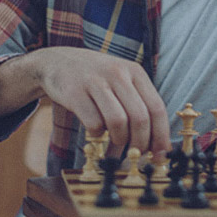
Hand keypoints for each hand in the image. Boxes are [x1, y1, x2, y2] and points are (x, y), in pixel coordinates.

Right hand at [14, 47, 170, 157]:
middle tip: (135, 154)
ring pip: (118, 122)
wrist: (56, 61)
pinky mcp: (75, 93)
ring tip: (114, 145)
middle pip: (140, 118)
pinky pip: (93, 124)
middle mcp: (117, 73)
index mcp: (135, 71)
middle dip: (140, 143)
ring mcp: (95, 82)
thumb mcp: (121, 80)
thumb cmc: (95, 78)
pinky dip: (97, 135)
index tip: (159, 155)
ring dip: (118, 141)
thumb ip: (139, 104)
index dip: (161, 136)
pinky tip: (95, 131)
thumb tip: (157, 144)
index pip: (157, 108)